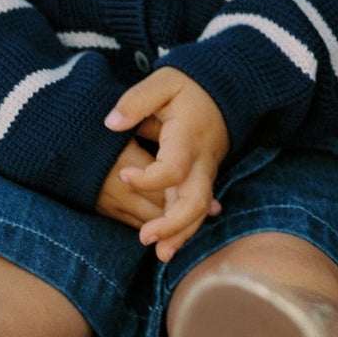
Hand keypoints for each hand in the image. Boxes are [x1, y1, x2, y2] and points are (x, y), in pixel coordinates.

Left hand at [104, 68, 228, 261]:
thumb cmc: (189, 85)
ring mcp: (205, 172)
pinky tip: (168, 246)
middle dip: (173, 224)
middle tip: (145, 238)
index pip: (172, 168)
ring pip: (199, 210)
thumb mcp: (163, 82)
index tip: (124, 176)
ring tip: (159, 254)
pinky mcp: (202, 178)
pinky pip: (197, 208)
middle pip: (194, 201)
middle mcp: (201, 160)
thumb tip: (111, 124)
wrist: (226, 88)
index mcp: (188, 137)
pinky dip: (185, 228)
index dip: (148, 179)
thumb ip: (136, 101)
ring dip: (181, 234)